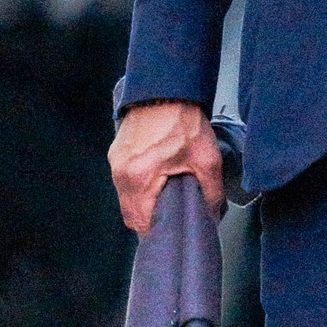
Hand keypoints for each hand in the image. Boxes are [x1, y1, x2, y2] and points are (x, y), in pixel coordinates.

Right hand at [109, 100, 223, 235]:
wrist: (167, 91)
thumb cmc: (184, 121)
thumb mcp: (207, 160)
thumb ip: (211, 193)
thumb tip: (210, 216)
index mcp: (140, 177)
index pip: (142, 223)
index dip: (158, 233)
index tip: (172, 235)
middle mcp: (122, 173)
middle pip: (131, 216)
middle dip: (150, 223)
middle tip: (172, 224)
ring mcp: (116, 164)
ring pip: (126, 201)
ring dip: (144, 207)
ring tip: (165, 206)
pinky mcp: (116, 155)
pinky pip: (124, 185)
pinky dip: (139, 191)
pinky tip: (156, 187)